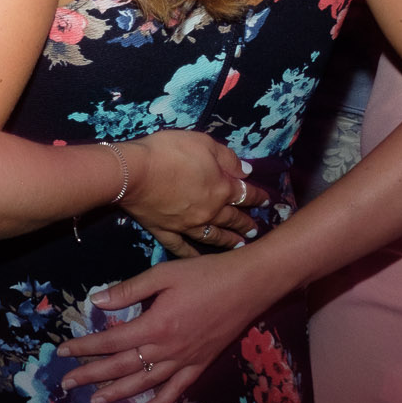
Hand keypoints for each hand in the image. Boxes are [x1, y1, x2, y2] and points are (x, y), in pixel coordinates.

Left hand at [53, 241, 295, 402]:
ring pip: (145, 383)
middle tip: (66, 385)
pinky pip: (177, 390)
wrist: (250, 285)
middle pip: (121, 367)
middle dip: (91, 376)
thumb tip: (96, 301)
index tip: (61, 352)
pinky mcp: (201, 365)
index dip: (84, 347)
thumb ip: (129, 290)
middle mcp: (167, 349)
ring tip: (95, 402)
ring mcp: (186, 361)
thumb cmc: (205, 274)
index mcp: (155, 326)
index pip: (110, 341)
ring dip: (118, 394)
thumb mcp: (163, 274)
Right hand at [117, 130, 259, 255]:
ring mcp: (188, 224)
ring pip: (213, 236)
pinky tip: (198, 259)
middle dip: (246, 222)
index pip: (245, 193)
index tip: (267, 201)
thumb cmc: (168, 152)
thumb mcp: (203, 143)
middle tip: (255, 228)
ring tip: (239, 245)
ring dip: (228, 241)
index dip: (258, 196)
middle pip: (232, 218)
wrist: (134, 172)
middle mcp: (210, 211)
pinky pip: (181, 247)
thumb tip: (245, 171)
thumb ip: (227, 157)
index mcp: (221, 187)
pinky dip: (191, 254)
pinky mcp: (166, 231)